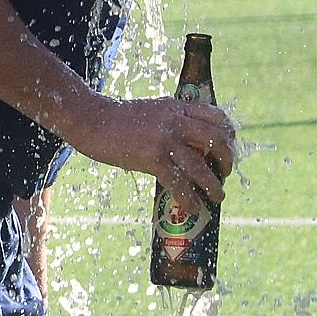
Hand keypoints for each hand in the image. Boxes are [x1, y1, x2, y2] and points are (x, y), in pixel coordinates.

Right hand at [67, 93, 235, 217]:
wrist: (88, 119)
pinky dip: (190, 198)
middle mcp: (175, 121)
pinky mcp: (151, 157)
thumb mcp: (149, 111)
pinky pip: (178, 183)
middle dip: (226, 160)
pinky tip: (192, 208)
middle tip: (224, 173)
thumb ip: (168, 121)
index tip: (228, 147)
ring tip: (217, 197)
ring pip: (201, 166)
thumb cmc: (114, 118)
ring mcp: (164, 139)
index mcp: (176, 107)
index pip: (215, 115)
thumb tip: (182, 145)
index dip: (228, 133)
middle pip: (216, 140)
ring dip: (213, 185)